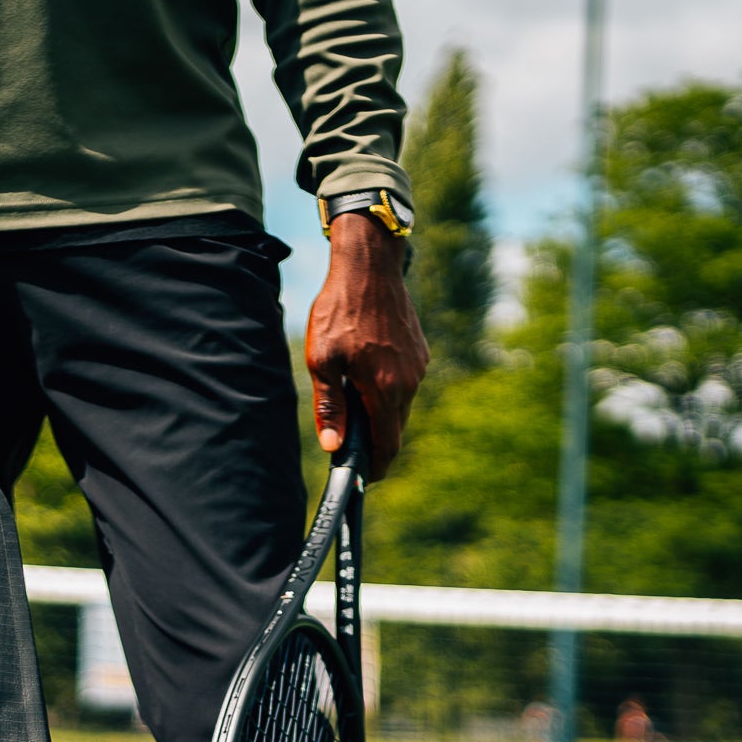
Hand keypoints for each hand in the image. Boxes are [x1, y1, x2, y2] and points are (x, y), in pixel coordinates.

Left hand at [304, 213, 428, 481]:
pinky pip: (404, 384)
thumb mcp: (322, 361)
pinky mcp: (418, 351)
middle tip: (347, 441)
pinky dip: (386, 391)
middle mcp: (408, 382)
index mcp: (385, 389)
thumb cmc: (339, 310)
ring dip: (378, 413)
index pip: (387, 445)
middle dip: (374, 441)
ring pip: (399, 406)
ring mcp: (417, 365)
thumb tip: (333, 445)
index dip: (376, 467)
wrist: (369, 264)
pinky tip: (363, 376)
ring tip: (350, 402)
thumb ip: (329, 406)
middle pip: (394, 429)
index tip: (363, 476)